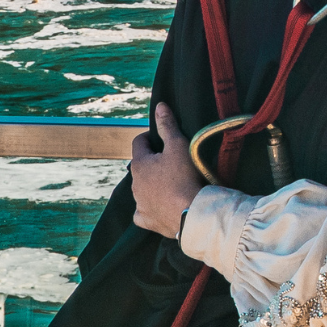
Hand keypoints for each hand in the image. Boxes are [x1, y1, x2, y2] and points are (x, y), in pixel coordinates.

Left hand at [131, 102, 205, 239]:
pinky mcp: (146, 220)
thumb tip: (160, 106)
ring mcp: (139, 203)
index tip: (164, 138)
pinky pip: (143, 212)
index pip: (139, 142)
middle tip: (173, 162)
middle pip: (141, 167)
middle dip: (153, 162)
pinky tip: (161, 207)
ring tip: (173, 184)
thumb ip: (167, 125)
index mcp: (139, 164)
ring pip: (142, 189)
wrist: (191, 212)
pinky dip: (149, 207)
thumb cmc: (185, 176)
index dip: (151, 137)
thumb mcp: (179, 145)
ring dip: (153, 184)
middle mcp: (134, 184)